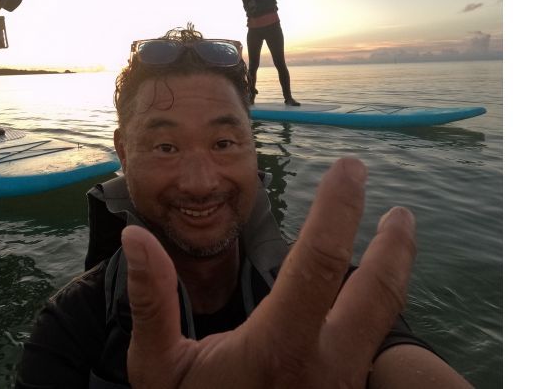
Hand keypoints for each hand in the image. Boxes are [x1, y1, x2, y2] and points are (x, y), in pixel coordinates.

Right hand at [122, 157, 416, 388]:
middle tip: (399, 210)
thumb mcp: (157, 368)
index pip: (319, 262)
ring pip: (386, 321)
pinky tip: (367, 292)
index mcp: (278, 348)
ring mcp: (342, 385)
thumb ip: (151, 301)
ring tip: (397, 238)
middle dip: (395, 244)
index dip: (338, 208)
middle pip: (379, 293)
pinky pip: (372, 345)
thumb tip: (136, 237)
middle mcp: (325, 366)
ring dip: (396, 273)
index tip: (349, 169)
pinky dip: (378, 307)